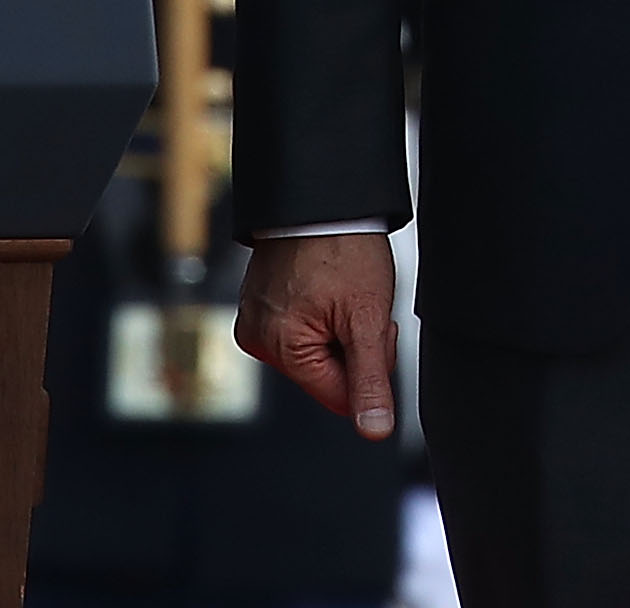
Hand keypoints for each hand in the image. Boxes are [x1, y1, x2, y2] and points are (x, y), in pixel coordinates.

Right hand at [234, 233, 398, 440]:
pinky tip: (326, 284)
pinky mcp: (258, 305)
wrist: (324, 199)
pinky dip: (322, 312)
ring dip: (339, 327)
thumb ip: (371, 378)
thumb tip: (374, 431)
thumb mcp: (369, 317)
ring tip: (341, 288)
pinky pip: (301, 327)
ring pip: (316, 349)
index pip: (338, 393)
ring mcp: (255, 321)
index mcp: (279, 349)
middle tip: (359, 300)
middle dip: (353, 342)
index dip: (368, 365)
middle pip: (326, 371)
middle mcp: (257, 340)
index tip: (374, 325)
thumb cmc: (345, 248)